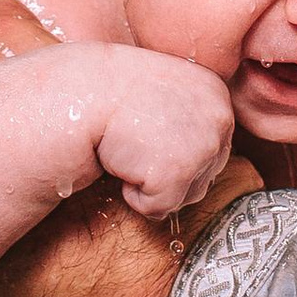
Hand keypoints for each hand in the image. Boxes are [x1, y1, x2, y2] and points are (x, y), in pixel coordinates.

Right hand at [94, 52, 239, 220]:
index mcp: (217, 94)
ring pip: (185, 196)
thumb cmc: (113, 92)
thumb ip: (190, 114)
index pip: (211, 147)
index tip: (146, 129)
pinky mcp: (176, 174)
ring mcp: (201, 147)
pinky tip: (120, 160)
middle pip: (204, 176)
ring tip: (129, 147)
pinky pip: (157, 208)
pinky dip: (133, 195)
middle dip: (166, 170)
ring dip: (152, 182)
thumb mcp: (166, 88)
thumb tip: (205, 152)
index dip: (172, 149)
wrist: (78, 92)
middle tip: (135, 140)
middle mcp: (219, 118)